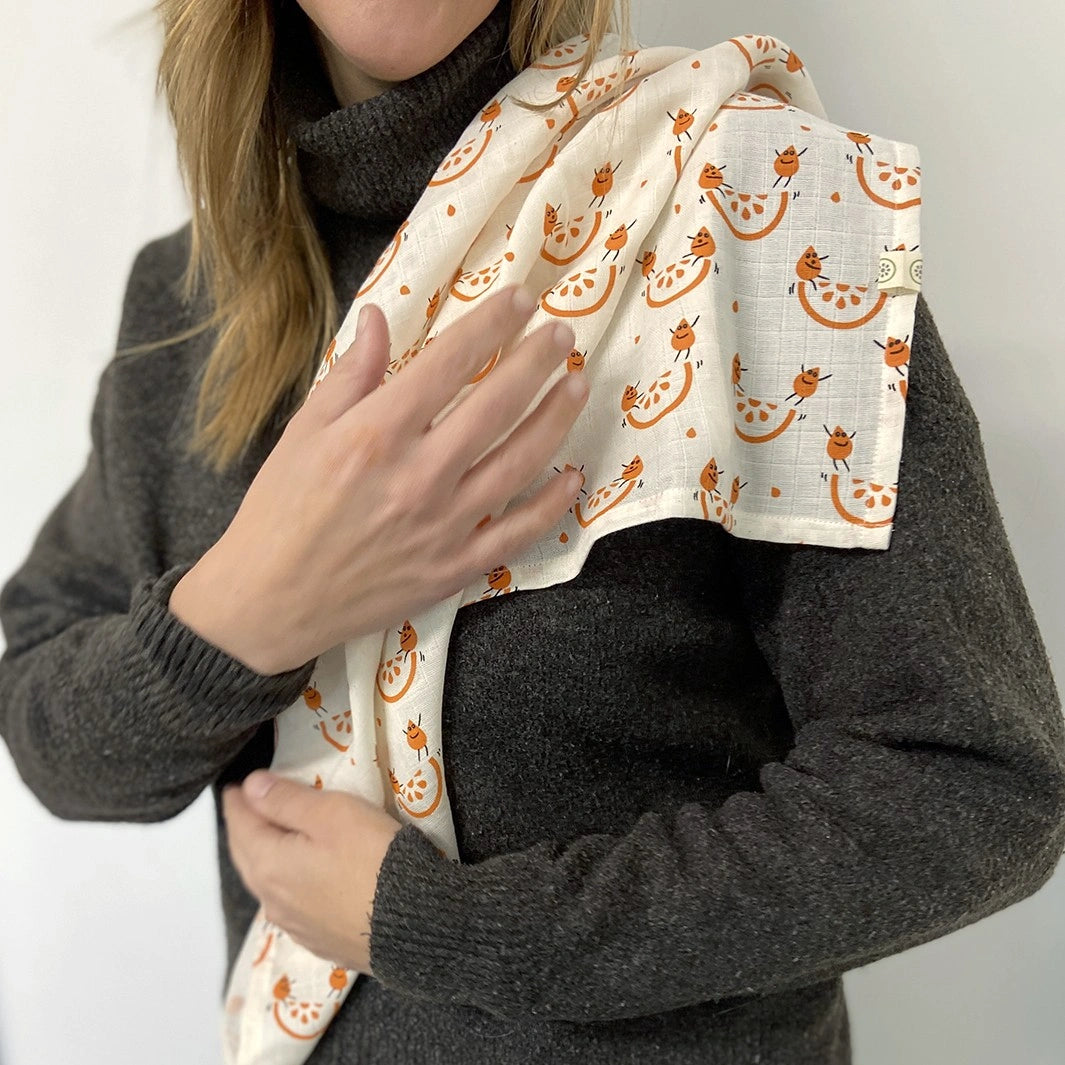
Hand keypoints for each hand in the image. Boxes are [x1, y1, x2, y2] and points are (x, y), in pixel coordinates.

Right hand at [170, 284, 588, 673]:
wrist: (270, 601)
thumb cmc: (280, 510)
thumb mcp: (303, 431)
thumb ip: (351, 375)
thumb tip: (380, 317)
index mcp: (378, 433)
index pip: (451, 363)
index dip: (492, 324)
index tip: (521, 300)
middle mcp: (420, 475)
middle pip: (497, 406)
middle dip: (537, 362)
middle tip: (564, 335)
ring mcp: (444, 525)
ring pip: (519, 462)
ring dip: (556, 419)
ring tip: (577, 386)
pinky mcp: (455, 567)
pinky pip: (517, 533)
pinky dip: (551, 505)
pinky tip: (572, 476)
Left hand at [221, 770, 403, 973]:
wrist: (413, 923)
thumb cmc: (371, 857)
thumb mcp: (332, 814)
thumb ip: (287, 800)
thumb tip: (249, 786)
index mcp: (268, 864)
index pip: (241, 825)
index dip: (236, 802)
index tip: (233, 787)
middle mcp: (272, 899)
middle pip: (246, 857)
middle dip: (243, 830)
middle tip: (244, 809)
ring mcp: (295, 925)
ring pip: (266, 884)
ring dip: (260, 858)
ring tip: (267, 839)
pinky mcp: (319, 940)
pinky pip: (288, 905)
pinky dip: (283, 882)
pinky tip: (296, 879)